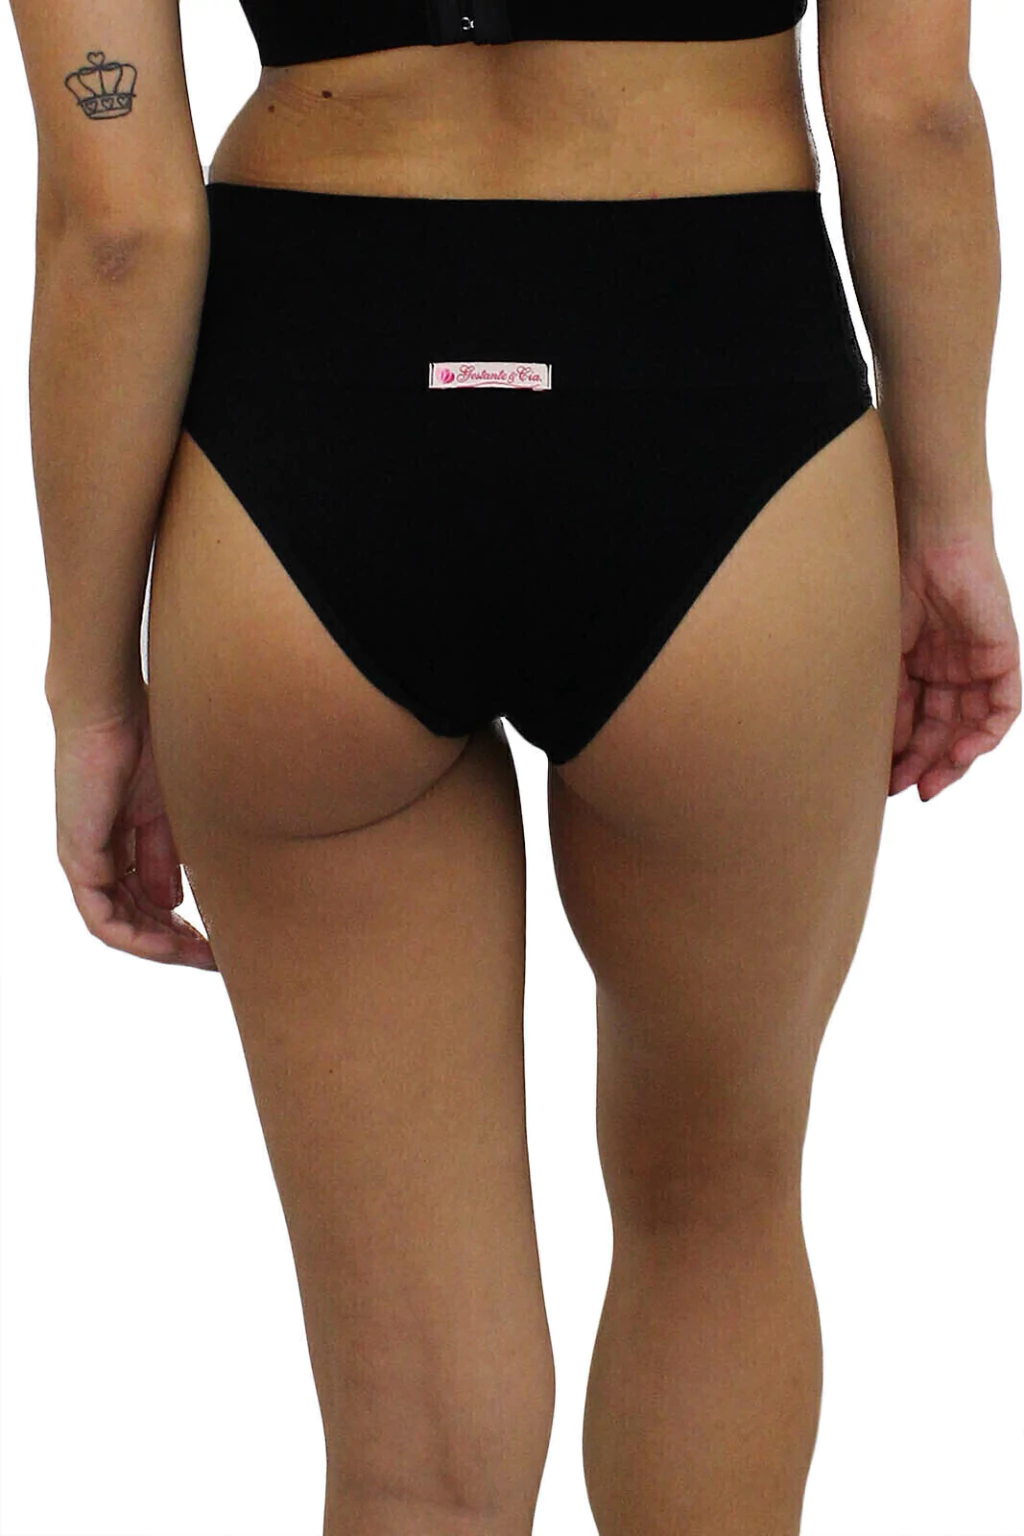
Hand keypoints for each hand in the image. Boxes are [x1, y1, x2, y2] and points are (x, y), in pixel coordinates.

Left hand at [52, 684, 217, 967]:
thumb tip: (175, 904)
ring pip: (118, 926)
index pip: (145, 902)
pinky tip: (168, 944)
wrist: (112, 711)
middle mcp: (97, 859)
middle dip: (176, 944)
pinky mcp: (78, 859)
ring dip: (160, 947)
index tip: (216, 940)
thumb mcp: (166, 813)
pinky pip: (101, 917)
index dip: (181, 926)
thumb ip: (166, 858)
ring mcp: (84, 862)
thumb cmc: (143, 745)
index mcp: (118, 845)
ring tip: (200, 956)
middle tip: (215, 958)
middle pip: (134, 921)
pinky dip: (135, 936)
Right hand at [890, 536, 1020, 799]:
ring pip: (973, 727)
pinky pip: (1004, 708)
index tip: (885, 782)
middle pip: (946, 732)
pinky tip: (962, 752)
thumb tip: (887, 751)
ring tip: (931, 780)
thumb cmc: (897, 590)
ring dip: (955, 759)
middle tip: (909, 789)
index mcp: (922, 670)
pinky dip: (986, 735)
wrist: (930, 546)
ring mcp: (978, 667)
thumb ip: (892, 702)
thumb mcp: (886, 659)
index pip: (918, 725)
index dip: (904, 755)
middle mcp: (952, 673)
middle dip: (928, 764)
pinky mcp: (1004, 658)